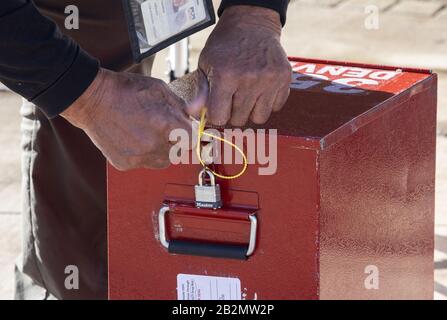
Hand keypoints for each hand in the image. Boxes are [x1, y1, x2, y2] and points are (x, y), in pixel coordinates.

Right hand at [61, 68, 191, 169]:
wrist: (91, 99)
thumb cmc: (125, 90)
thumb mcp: (159, 89)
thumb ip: (181, 105)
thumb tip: (194, 115)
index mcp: (165, 125)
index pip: (193, 139)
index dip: (190, 132)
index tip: (184, 128)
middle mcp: (154, 145)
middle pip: (179, 152)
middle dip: (176, 141)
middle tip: (164, 128)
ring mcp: (138, 157)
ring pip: (163, 161)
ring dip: (162, 150)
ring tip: (148, 133)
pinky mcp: (125, 164)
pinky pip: (143, 164)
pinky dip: (142, 155)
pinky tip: (133, 139)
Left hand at [198, 5, 291, 125]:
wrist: (252, 22)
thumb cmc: (225, 46)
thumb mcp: (206, 64)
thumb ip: (201, 91)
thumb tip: (192, 113)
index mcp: (226, 76)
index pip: (219, 118)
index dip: (216, 115)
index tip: (217, 108)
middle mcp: (249, 79)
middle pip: (239, 120)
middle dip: (233, 113)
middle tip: (232, 98)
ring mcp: (270, 79)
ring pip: (259, 118)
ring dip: (251, 111)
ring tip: (247, 95)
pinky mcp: (284, 78)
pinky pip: (276, 107)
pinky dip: (268, 102)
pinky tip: (261, 89)